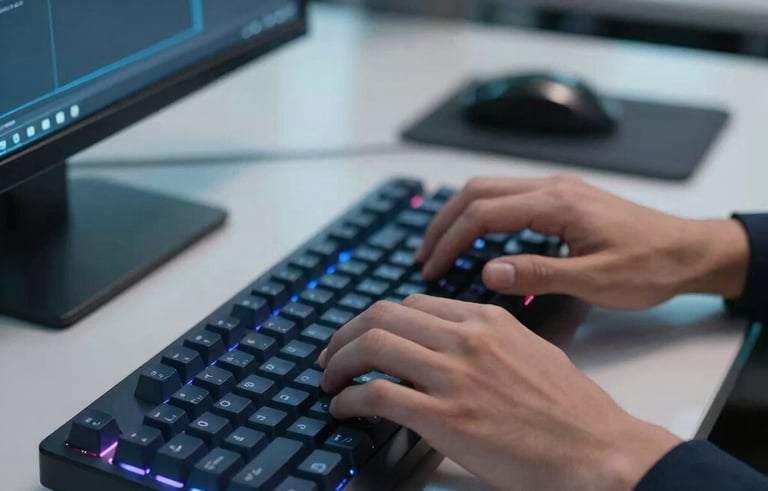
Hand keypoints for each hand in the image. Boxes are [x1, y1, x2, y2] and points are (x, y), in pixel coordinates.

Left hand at [318, 296, 680, 490]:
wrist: (597, 450)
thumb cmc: (570, 409)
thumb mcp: (530, 351)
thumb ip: (488, 340)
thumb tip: (451, 346)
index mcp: (486, 320)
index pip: (411, 304)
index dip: (377, 319)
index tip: (364, 335)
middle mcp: (466, 338)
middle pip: (382, 316)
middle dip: (346, 334)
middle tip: (332, 354)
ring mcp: (454, 376)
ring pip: (372, 347)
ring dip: (338, 362)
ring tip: (328, 380)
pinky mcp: (444, 418)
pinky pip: (376, 395)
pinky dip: (348, 399)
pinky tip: (342, 408)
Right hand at [416, 175, 749, 309]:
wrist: (689, 251)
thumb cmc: (651, 266)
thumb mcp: (597, 280)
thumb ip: (540, 274)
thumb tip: (488, 271)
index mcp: (557, 203)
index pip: (484, 212)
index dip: (451, 240)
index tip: (431, 267)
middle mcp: (553, 187)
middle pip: (477, 191)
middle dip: (444, 223)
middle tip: (424, 256)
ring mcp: (557, 190)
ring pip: (490, 190)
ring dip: (459, 216)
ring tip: (440, 248)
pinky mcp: (561, 200)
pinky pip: (508, 198)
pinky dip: (481, 216)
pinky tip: (476, 241)